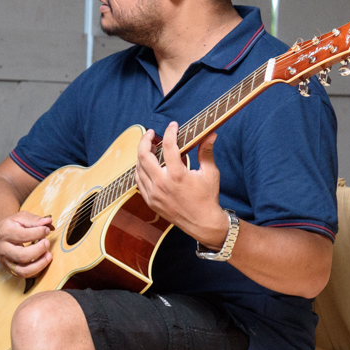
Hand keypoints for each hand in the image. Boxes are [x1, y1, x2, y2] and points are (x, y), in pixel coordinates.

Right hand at [0, 211, 52, 278]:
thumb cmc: (9, 226)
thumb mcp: (19, 218)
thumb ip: (34, 219)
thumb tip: (48, 221)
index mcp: (4, 232)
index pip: (23, 235)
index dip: (38, 233)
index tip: (46, 230)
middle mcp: (3, 249)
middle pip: (22, 255)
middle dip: (39, 250)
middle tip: (47, 243)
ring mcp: (6, 261)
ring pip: (23, 270)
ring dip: (39, 264)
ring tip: (48, 255)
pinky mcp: (10, 269)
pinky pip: (24, 275)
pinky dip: (36, 270)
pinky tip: (43, 261)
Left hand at [135, 123, 229, 248]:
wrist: (202, 223)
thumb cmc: (208, 197)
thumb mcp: (210, 173)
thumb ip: (206, 152)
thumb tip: (211, 134)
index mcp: (177, 175)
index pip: (169, 146)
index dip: (170, 132)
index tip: (173, 125)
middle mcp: (162, 184)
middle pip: (143, 156)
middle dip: (145, 140)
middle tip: (151, 134)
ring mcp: (154, 194)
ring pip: (138, 168)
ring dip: (142, 155)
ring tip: (150, 148)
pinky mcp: (150, 201)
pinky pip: (139, 181)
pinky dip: (141, 170)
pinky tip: (147, 165)